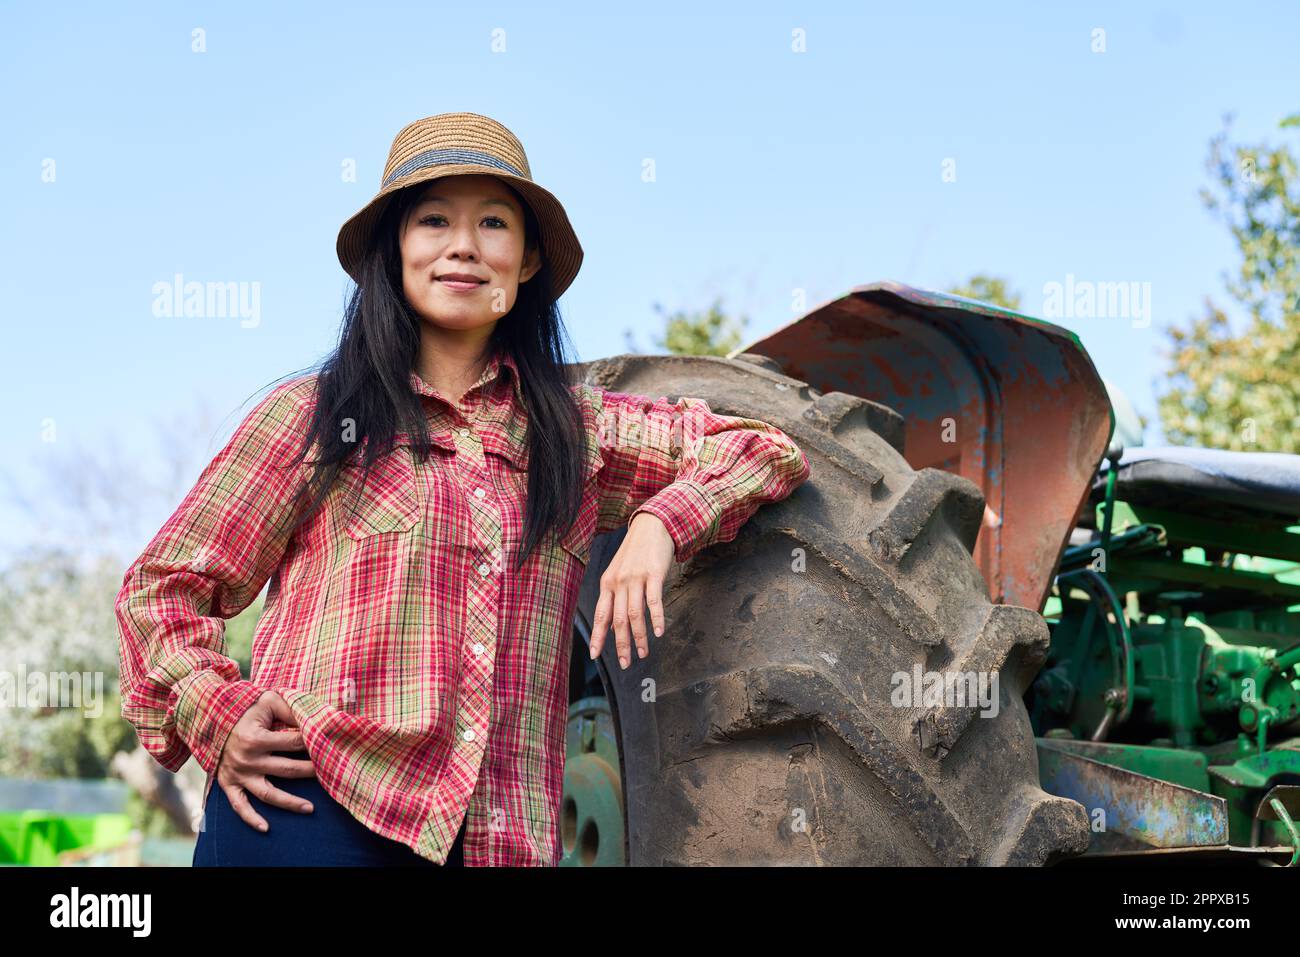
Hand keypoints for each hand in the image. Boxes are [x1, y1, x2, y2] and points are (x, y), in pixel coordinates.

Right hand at [214, 691, 316, 831]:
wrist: (211, 720)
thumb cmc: (246, 710)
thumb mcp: (267, 701)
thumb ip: (290, 709)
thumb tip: (313, 718)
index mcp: (257, 738)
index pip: (293, 743)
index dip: (312, 743)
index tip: (326, 744)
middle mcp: (248, 759)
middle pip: (287, 770)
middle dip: (311, 771)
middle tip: (330, 773)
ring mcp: (238, 774)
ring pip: (268, 794)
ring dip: (290, 802)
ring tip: (310, 808)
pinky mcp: (228, 784)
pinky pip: (239, 806)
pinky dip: (251, 819)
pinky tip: (266, 828)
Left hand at [590, 512, 675, 668]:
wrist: (652, 526)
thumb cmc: (636, 552)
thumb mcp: (619, 572)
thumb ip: (615, 595)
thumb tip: (613, 622)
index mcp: (607, 584)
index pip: (600, 615)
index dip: (597, 636)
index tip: (595, 655)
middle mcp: (618, 583)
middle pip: (618, 620)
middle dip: (621, 645)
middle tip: (625, 663)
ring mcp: (636, 578)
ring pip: (635, 615)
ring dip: (640, 637)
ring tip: (644, 652)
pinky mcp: (654, 574)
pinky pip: (654, 601)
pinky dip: (656, 619)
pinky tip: (659, 632)